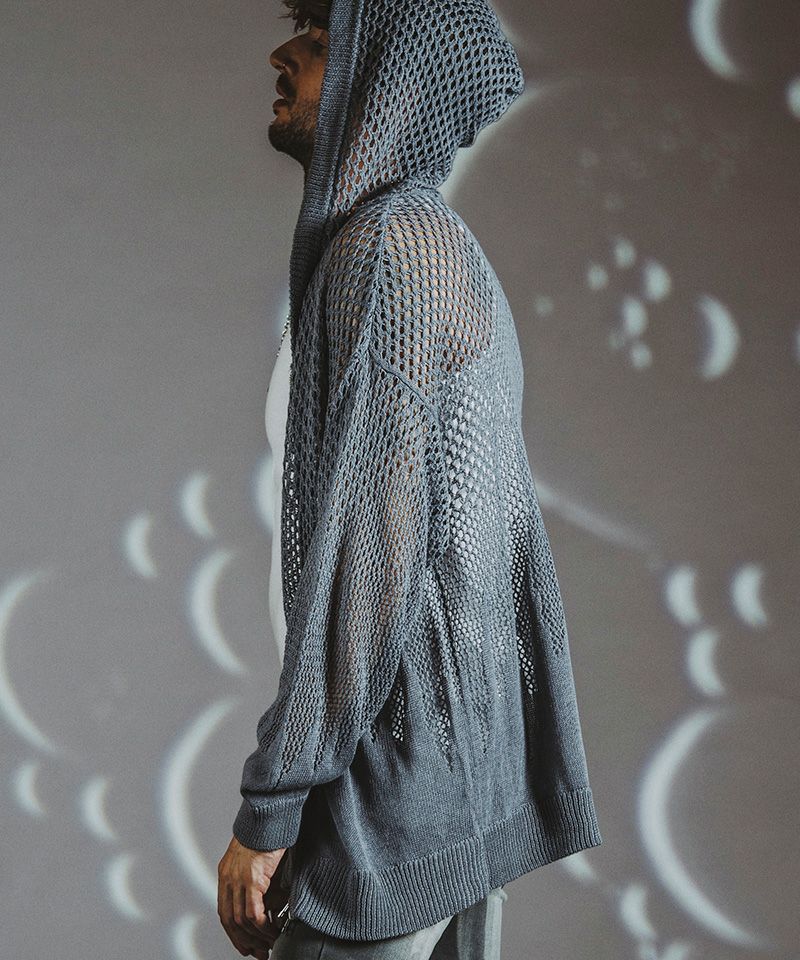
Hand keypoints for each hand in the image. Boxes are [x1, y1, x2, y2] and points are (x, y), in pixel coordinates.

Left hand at [217, 835, 288, 958]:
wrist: (269, 815)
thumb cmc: (267, 832)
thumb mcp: (255, 858)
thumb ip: (256, 880)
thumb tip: (269, 904)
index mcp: (226, 872)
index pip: (225, 912)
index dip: (234, 932)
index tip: (245, 945)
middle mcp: (228, 878)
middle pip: (230, 920)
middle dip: (244, 941)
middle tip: (258, 952)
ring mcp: (238, 879)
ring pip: (241, 921)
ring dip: (256, 937)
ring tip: (269, 943)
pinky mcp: (251, 880)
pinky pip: (253, 913)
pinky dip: (262, 927)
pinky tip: (272, 930)